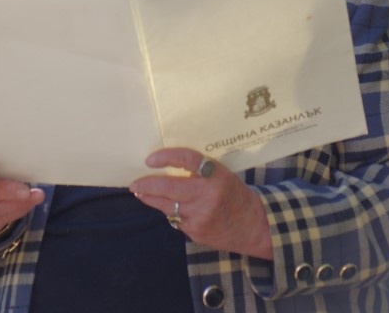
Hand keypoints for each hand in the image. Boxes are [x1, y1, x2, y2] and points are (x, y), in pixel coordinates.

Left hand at [130, 148, 271, 259]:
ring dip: (151, 199)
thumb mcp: (222, 175)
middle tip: (134, 183)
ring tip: (140, 193)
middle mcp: (206, 196)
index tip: (150, 159)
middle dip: (147, 185)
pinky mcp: (195, 232)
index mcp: (215, 176)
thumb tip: (167, 165)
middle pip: (168, 188)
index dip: (166, 157)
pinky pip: (176, 220)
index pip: (187, 160)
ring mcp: (199, 216)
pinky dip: (170, 213)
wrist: (254, 226)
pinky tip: (167, 208)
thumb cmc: (235, 195)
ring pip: (167, 207)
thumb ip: (199, 171)